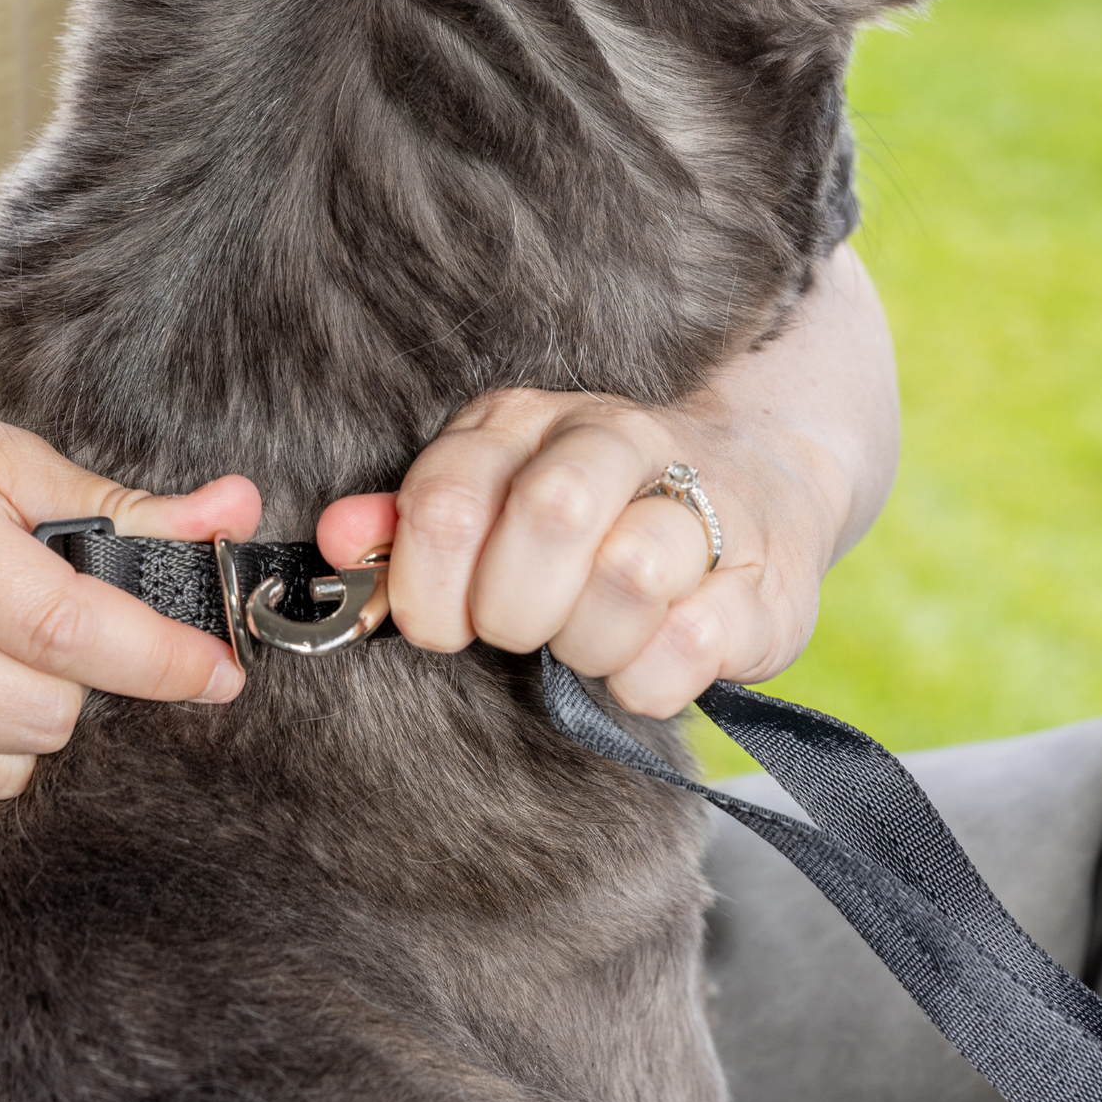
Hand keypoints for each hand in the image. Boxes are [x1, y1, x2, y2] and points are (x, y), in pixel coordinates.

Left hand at [317, 246, 897, 716]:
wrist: (759, 484)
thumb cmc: (591, 517)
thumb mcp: (490, 501)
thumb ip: (409, 525)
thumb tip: (336, 540)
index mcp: (528, 423)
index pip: (453, 493)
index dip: (427, 584)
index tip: (438, 625)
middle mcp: (618, 441)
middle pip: (551, 516)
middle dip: (515, 608)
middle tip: (522, 633)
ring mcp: (705, 502)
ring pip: (629, 578)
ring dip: (588, 643)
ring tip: (587, 642)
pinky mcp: (765, 579)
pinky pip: (693, 644)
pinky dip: (649, 678)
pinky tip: (643, 662)